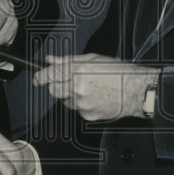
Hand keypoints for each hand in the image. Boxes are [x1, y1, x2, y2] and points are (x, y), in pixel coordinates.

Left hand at [34, 53, 157, 121]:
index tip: (37, 79)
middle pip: (54, 91)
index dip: (41, 77)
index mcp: (79, 71)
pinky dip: (82, 105)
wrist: (136, 91)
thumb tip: (50, 60)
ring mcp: (83, 104)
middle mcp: (79, 88)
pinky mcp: (88, 115)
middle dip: (57, 86)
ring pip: (66, 101)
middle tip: (69, 82)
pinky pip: (78, 110)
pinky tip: (96, 98)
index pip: (51, 75)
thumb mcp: (92, 59)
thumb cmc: (118, 72)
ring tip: (90, 89)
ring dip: (72, 96)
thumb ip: (68, 60)